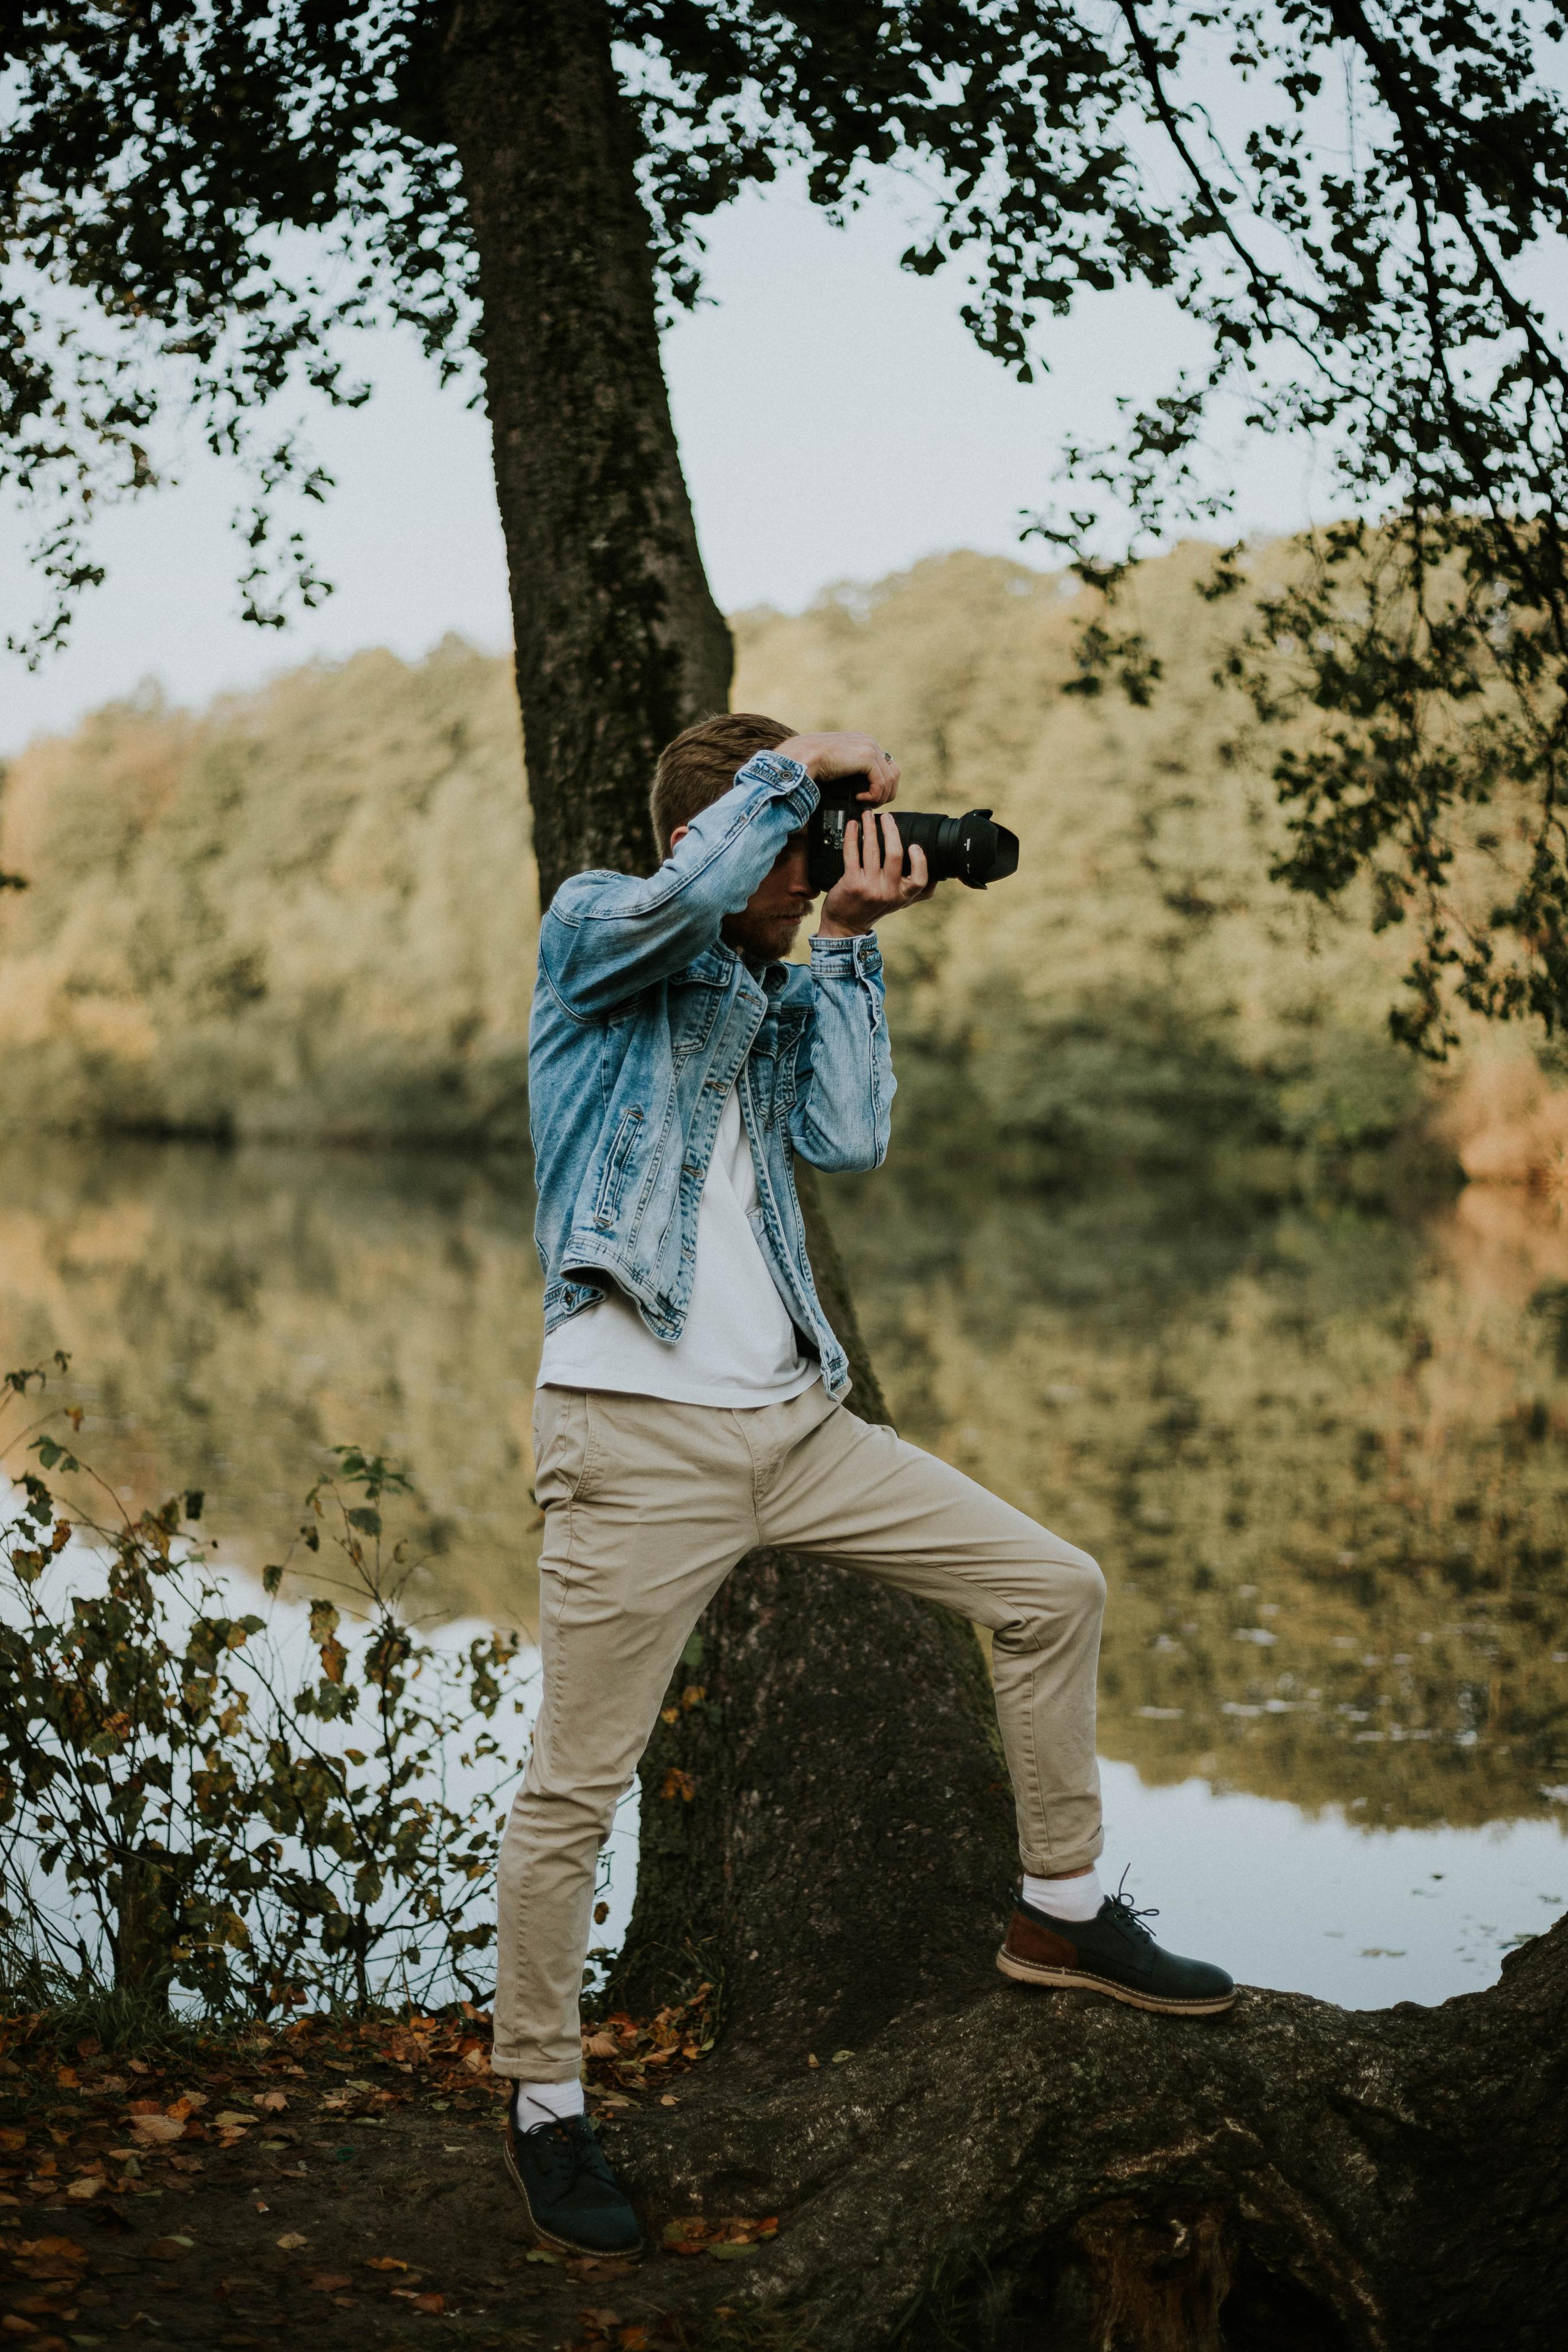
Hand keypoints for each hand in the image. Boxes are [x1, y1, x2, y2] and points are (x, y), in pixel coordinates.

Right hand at [773, 730, 899, 804]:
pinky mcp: (866, 757)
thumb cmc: (812, 762)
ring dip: (881, 796)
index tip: (871, 798)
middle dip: (887, 792)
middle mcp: (869, 742)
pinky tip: (861, 798)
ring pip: (891, 778)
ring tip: (867, 803)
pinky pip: (881, 782)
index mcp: (862, 742)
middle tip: (873, 804)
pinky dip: (874, 795)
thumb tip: (859, 787)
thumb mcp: (836, 764)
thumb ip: (850, 769)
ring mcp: (869, 747)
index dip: (883, 785)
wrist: (802, 757)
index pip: (886, 765)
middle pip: (894, 771)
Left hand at [818, 811, 936, 936]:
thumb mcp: (899, 903)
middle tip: (887, 817)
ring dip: (870, 828)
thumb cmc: (872, 909)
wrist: (846, 926)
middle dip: (891, 831)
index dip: (920, 860)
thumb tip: (940, 876)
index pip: (920, 879)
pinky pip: (852, 854)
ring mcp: (869, 888)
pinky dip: (852, 836)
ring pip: (872, 850)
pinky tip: (852, 826)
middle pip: (895, 856)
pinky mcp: (851, 883)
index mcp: (902, 895)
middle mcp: (887, 892)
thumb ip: (918, 891)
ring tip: (867, 816)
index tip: (914, 844)